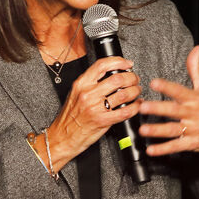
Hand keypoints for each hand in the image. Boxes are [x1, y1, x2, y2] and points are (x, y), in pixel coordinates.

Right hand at [44, 55, 141, 172]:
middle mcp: (88, 94)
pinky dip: (135, 107)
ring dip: (135, 91)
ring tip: (137, 91)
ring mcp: (95, 108)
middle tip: (135, 79)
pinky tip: (137, 105)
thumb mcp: (75, 94)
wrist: (62, 137)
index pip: (102, 65)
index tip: (127, 64)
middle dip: (131, 77)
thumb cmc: (69, 117)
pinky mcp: (102, 121)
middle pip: (117, 78)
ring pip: (124, 94)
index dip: (119, 61)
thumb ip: (90, 83)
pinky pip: (125, 111)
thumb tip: (111, 74)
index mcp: (81, 84)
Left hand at [138, 45, 198, 164]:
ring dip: (157, 131)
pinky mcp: (192, 143)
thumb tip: (196, 49)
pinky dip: (163, 149)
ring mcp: (193, 130)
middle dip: (158, 109)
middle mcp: (194, 114)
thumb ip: (196, 69)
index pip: (179, 91)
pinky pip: (176, 146)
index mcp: (195, 99)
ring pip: (173, 130)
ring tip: (143, 130)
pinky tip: (151, 150)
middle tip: (142, 107)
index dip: (167, 86)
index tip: (154, 82)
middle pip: (174, 111)